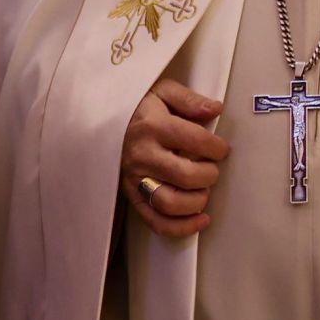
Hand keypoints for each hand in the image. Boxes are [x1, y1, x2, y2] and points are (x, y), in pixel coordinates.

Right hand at [120, 80, 227, 237]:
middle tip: (211, 168)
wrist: (99, 121)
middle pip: (186, 176)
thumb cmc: (138, 108)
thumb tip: (215, 109)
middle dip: (210, 174)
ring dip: (197, 201)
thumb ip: (189, 99)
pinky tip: (201, 219)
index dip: (217, 148)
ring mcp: (134, 178)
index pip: (196, 141)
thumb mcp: (160, 92)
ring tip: (203, 190)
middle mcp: (142, 154)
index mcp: (153, 125)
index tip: (220, 148)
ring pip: (171, 202)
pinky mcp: (131, 196)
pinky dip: (182, 227)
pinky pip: (156, 221)